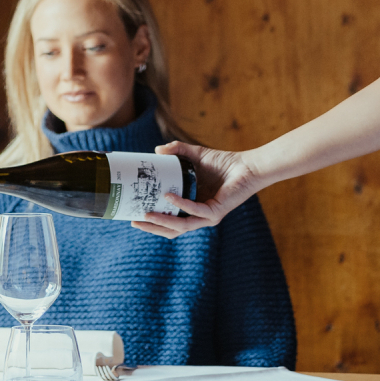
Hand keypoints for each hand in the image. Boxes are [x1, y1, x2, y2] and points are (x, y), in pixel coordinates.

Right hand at [132, 141, 265, 237]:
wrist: (247, 165)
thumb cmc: (223, 163)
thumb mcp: (194, 155)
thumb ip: (176, 151)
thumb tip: (157, 150)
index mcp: (191, 207)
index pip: (169, 221)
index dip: (151, 221)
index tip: (133, 213)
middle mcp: (198, 216)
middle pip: (171, 230)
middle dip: (152, 228)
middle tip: (134, 221)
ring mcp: (207, 216)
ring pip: (180, 227)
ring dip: (162, 222)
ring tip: (146, 215)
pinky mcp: (216, 212)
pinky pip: (195, 211)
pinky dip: (180, 205)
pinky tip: (168, 197)